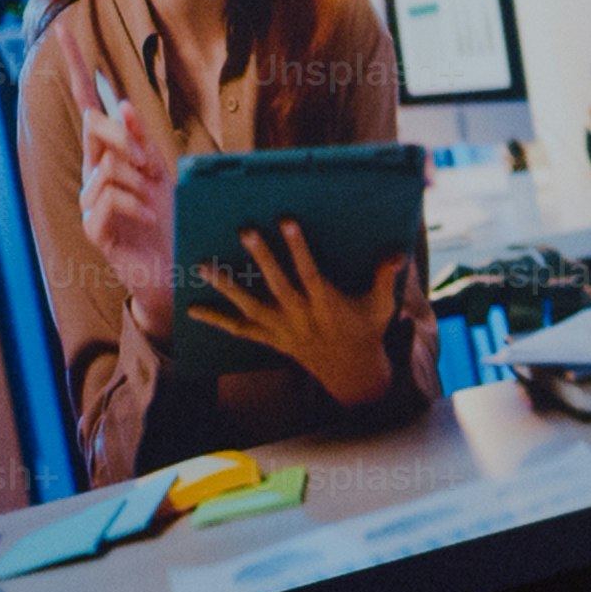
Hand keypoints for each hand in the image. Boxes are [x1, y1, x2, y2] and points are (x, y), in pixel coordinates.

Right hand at [75, 76, 180, 332]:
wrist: (173, 266)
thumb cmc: (169, 217)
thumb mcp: (162, 170)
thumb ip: (141, 138)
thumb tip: (123, 102)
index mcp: (109, 152)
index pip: (87, 103)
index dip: (78, 67)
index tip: (64, 29)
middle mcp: (92, 171)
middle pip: (95, 128)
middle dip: (127, 139)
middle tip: (153, 166)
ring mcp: (88, 200)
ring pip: (105, 166)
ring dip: (138, 181)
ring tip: (156, 203)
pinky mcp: (91, 228)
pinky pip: (105, 198)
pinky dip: (134, 204)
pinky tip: (149, 216)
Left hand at [194, 223, 417, 413]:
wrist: (351, 372)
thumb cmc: (367, 330)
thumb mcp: (382, 305)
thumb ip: (385, 277)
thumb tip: (396, 253)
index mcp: (326, 303)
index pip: (310, 270)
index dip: (298, 245)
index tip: (286, 219)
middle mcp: (300, 315)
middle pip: (277, 283)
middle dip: (261, 256)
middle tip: (244, 229)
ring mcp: (282, 329)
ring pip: (250, 305)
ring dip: (226, 286)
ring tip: (204, 265)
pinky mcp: (271, 339)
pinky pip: (240, 330)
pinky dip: (217, 321)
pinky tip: (194, 309)